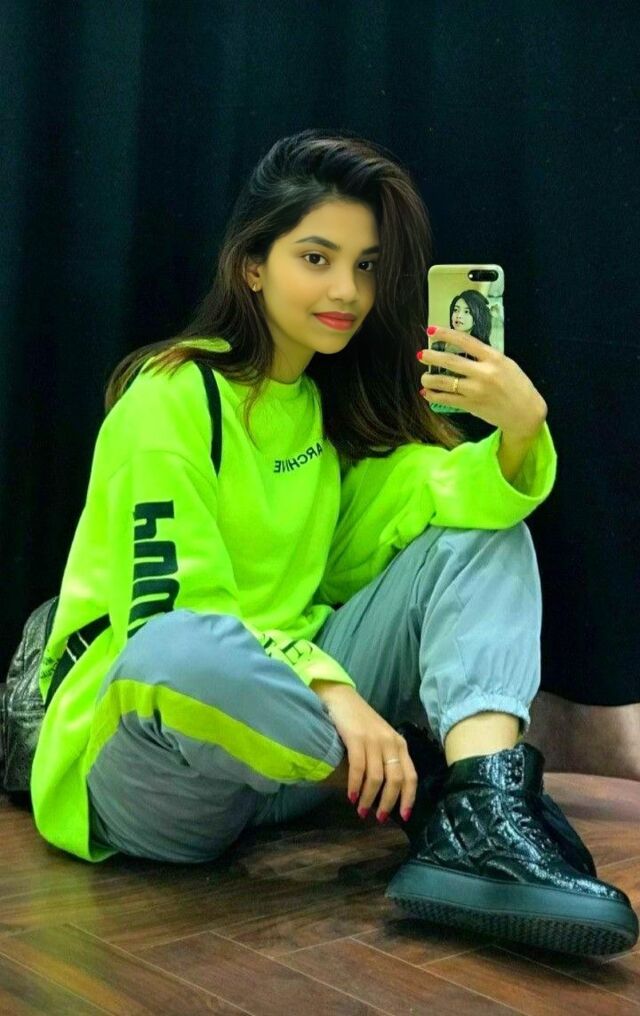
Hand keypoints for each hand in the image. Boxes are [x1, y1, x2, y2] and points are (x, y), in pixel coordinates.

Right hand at [313, 682, 416, 820]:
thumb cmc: (360, 721)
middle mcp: (391, 742)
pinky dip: (355, 785)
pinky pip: (359, 768)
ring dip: (369, 798)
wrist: (341, 697)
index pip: (411, 776)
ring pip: (377, 777)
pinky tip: (351, 796)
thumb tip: (386, 791)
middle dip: (388, 803)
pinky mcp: (357, 738)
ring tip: (361, 810)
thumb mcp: (380, 739)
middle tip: (378, 818)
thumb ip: (386, 758)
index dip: (408, 798)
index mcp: (400, 744)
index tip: (403, 817)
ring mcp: (374, 740)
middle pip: (395, 780)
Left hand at [418, 327, 546, 437]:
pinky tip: (427, 393)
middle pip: (450, 361)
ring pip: (445, 382)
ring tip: (423, 377)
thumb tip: (461, 348)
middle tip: (421, 354)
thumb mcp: (506, 364)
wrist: (525, 412)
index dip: (446, 334)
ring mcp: (475, 390)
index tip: (431, 330)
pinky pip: (446, 399)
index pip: (465, 341)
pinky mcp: (471, 405)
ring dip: (429, 379)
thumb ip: (485, 356)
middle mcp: (483, 373)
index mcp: (494, 358)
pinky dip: (434, 396)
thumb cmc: (517, 385)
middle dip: (432, 356)